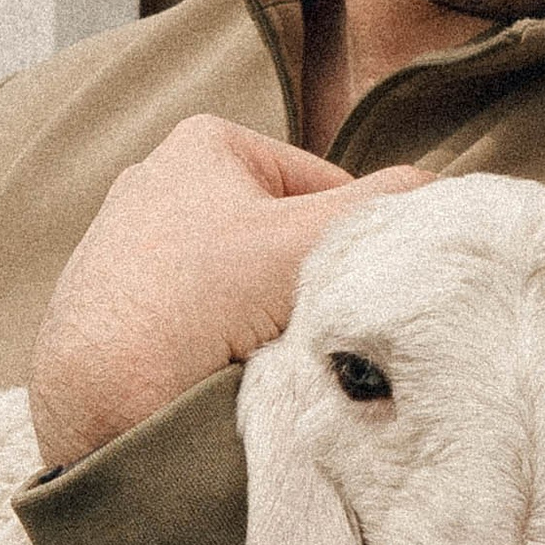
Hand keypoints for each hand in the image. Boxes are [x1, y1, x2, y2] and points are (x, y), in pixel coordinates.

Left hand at [27, 116, 425, 471]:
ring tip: (254, 357)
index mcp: (204, 142)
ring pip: (241, 284)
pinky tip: (212, 374)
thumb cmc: (191, 305)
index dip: (348, 245)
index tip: (347, 293)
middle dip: (299, 285)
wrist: (96, 402)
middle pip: (278, 238)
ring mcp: (129, 246)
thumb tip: (448, 192)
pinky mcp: (111, 305)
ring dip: (260, 320)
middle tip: (304, 331)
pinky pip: (196, 320)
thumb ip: (382, 209)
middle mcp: (157, 181)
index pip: (324, 188)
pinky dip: (214, 345)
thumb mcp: (306, 245)